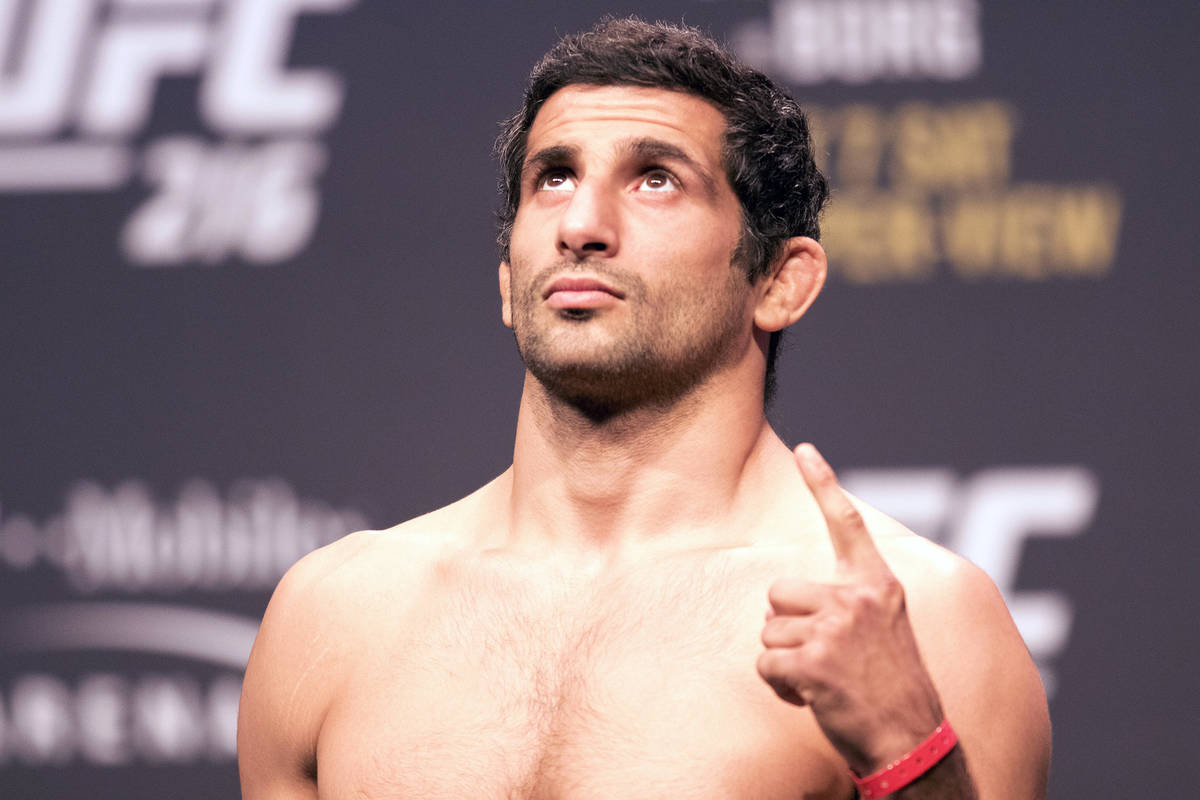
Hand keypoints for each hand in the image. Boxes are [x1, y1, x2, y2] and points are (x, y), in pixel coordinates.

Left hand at [756, 443, 944, 774]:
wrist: (912, 742)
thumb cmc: (892, 688)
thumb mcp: (885, 631)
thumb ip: (852, 603)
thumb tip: (787, 598)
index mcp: (879, 586)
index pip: (848, 523)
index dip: (824, 483)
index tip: (806, 450)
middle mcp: (857, 599)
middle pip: (779, 592)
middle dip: (786, 625)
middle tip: (822, 656)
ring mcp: (836, 628)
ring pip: (768, 630)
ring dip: (784, 659)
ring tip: (823, 679)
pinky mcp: (815, 661)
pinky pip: (766, 664)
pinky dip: (779, 685)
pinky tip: (811, 697)